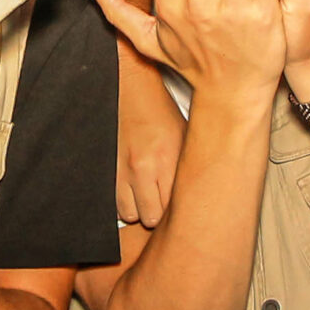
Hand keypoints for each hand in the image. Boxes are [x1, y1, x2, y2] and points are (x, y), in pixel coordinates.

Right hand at [113, 39, 183, 227]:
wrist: (133, 92)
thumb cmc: (162, 115)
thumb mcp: (188, 140)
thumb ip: (190, 171)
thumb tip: (201, 197)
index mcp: (169, 160)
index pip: (176, 208)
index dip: (180, 213)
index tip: (183, 210)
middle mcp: (145, 167)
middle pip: (152, 217)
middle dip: (158, 214)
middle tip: (164, 202)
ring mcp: (122, 170)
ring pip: (130, 214)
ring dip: (139, 209)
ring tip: (147, 196)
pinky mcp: (108, 170)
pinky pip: (115, 203)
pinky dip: (124, 201)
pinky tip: (133, 190)